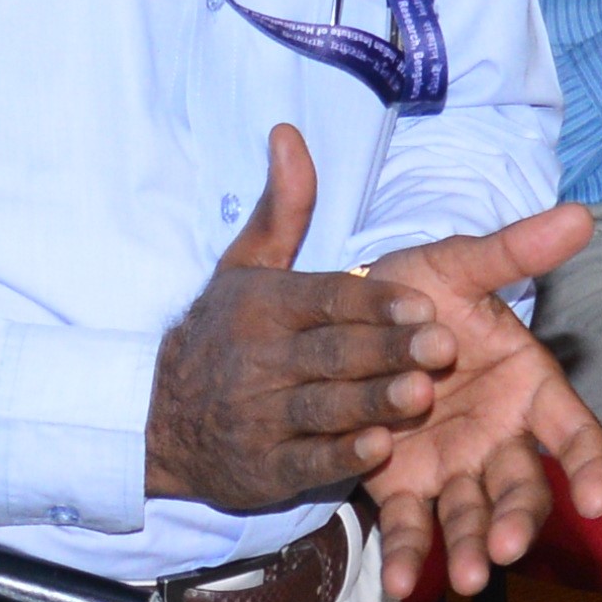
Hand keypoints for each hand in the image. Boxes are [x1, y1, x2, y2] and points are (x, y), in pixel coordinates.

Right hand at [145, 124, 445, 509]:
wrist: (158, 418)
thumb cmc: (220, 334)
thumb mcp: (244, 267)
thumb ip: (283, 208)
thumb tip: (289, 133)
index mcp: (262, 305)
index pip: (325, 299)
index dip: (374, 303)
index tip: (424, 304)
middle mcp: (258, 360)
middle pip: (331, 354)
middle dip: (386, 350)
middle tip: (443, 346)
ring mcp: (258, 417)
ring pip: (323, 407)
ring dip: (372, 401)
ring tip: (421, 394)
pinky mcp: (261, 468)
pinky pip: (304, 462)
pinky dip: (339, 457)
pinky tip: (378, 450)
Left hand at [354, 208, 601, 595]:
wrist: (347, 315)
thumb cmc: (416, 291)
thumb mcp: (459, 265)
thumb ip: (514, 250)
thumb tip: (581, 215)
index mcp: (528, 386)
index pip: (575, 433)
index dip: (591, 466)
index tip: (600, 499)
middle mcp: (499, 437)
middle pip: (524, 487)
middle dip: (519, 517)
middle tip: (506, 545)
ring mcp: (454, 468)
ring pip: (472, 515)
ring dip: (470, 546)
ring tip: (465, 574)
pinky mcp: (404, 488)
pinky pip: (412, 528)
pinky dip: (409, 558)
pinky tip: (402, 587)